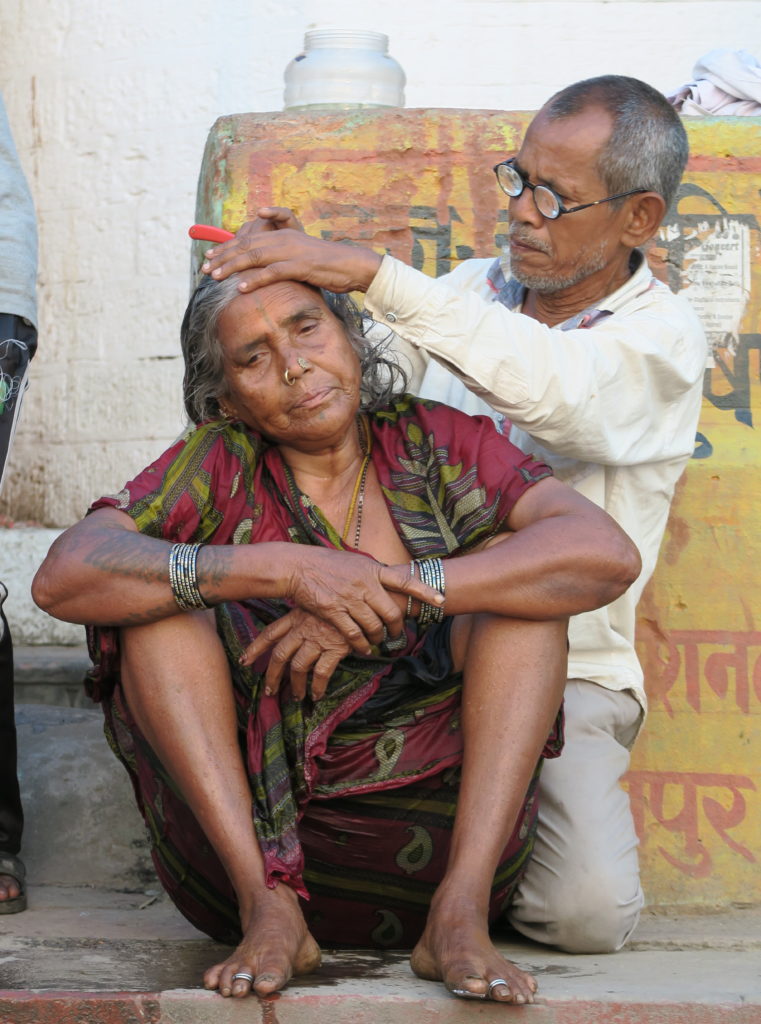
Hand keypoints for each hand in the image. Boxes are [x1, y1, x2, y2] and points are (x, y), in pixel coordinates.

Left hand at [201, 222, 382, 294]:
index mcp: (281, 235)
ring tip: (214, 276)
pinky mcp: (299, 266)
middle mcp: (282, 240)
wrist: (350, 265)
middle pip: (245, 246)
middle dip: (222, 257)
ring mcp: (290, 252)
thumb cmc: (325, 265)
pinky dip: (255, 279)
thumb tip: (263, 268)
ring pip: (254, 257)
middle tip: (204, 267)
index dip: (226, 247)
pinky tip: (240, 287)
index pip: (247, 238)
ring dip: (231, 267)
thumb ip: (280, 258)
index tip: (209, 256)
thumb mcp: (300, 256)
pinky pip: (272, 272)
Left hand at [239, 608, 351, 699]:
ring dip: (296, 686)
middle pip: (280, 655)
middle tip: (270, 691)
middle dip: (272, 675)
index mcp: (297, 616)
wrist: (368, 600)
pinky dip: (317, 687)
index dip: (255, 648)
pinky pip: (321, 673)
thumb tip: (299, 633)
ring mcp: (318, 639)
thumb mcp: (319, 604)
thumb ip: (307, 617)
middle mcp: (303, 629)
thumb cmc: (344, 602)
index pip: (270, 633)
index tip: (244, 661)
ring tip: (296, 697)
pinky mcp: (335, 648)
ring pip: (298, 667)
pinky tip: (317, 695)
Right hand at [283, 550, 441, 653]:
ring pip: (374, 626)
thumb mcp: (355, 562)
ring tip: (378, 642)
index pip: (405, 580)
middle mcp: (364, 584)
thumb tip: (392, 581)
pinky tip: (363, 649)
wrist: (298, 566)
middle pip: (391, 613)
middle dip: (398, 628)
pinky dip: (362, 645)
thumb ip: (373, 573)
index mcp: (372, 569)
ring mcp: (349, 598)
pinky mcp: (334, 612)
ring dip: (379, 639)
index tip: (441, 601)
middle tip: (397, 635)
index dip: (425, 591)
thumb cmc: (327, 564)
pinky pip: (354, 635)